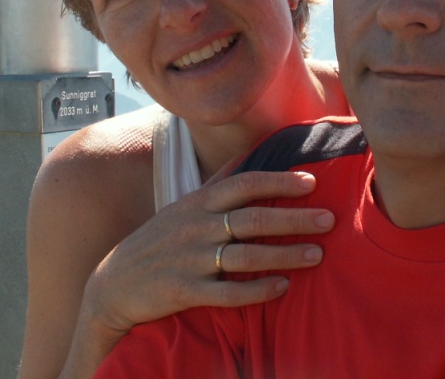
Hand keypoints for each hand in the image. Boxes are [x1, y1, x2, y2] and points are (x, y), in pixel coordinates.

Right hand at [82, 169, 333, 337]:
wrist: (114, 283)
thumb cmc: (159, 240)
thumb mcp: (184, 204)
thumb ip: (218, 181)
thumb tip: (249, 152)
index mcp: (199, 202)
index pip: (244, 184)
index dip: (278, 181)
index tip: (311, 182)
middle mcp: (196, 227)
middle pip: (252, 219)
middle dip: (294, 219)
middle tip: (330, 220)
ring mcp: (190, 260)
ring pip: (245, 256)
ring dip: (285, 255)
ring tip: (317, 255)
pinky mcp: (184, 291)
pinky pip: (226, 292)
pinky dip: (256, 290)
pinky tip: (282, 288)